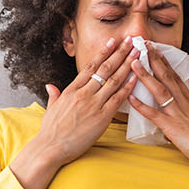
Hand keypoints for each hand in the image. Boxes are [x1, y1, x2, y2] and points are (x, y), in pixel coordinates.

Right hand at [31, 37, 139, 166]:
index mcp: (71, 90)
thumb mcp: (51, 109)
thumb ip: (54, 95)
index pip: (90, 66)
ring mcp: (93, 104)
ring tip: (137, 53)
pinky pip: (118, 99)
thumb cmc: (50, 132)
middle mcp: (83, 93)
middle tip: (131, 40)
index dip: (103, 52)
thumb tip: (50, 86)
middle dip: (120, 53)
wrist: (50, 148)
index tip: (113, 41)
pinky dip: (128, 87)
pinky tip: (136, 77)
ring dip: (128, 65)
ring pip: (114, 80)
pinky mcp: (102, 117)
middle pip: (105, 68)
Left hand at [125, 47, 188, 174]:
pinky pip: (154, 114)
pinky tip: (130, 97)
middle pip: (167, 76)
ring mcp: (178, 114)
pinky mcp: (173, 127)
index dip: (165, 62)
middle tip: (143, 45)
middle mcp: (185, 103)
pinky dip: (141, 105)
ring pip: (159, 90)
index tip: (156, 50)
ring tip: (133, 62)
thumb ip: (188, 117)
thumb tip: (179, 118)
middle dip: (154, 60)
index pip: (176, 77)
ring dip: (145, 75)